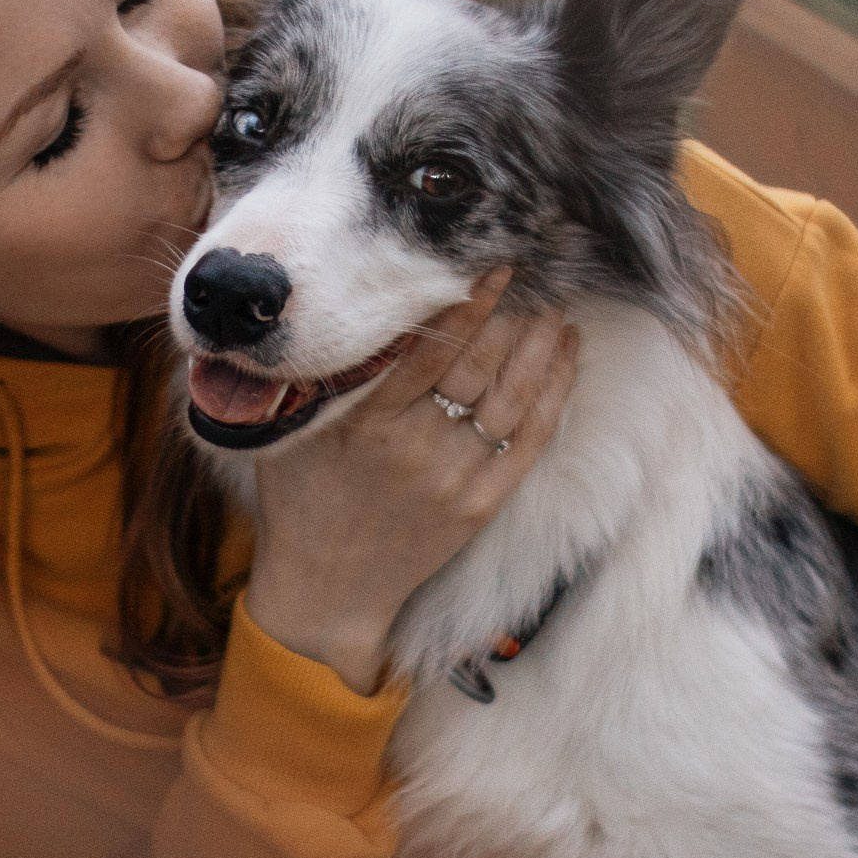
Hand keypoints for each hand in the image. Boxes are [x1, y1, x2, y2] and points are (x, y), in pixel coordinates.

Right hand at [241, 269, 580, 694]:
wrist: (326, 591)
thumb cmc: (300, 499)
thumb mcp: (291, 431)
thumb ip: (315, 376)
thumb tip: (329, 306)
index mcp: (366, 424)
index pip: (426, 350)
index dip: (463, 305)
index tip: (487, 265)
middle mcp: (414, 449)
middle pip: (478, 366)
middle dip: (510, 313)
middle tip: (532, 269)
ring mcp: (453, 479)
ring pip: (512, 396)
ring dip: (539, 343)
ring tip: (553, 302)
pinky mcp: (481, 505)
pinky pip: (530, 439)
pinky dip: (554, 391)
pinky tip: (566, 352)